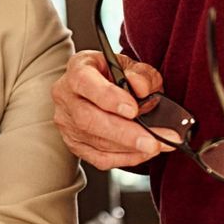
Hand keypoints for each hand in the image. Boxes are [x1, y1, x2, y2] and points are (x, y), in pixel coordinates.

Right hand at [51, 50, 172, 169]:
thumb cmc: (116, 75)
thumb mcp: (133, 66)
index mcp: (78, 68)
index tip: (133, 110)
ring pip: (94, 142)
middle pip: (88, 119)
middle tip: (152, 141)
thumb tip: (142, 88)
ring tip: (157, 145)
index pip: (85, 82)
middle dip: (123, 133)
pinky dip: (124, 158)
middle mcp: (66, 95)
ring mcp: (67, 122)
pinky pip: (98, 158)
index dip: (108, 97)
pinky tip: (142, 153)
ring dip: (130, 148)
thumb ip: (141, 74)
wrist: (102, 88)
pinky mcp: (74, 144)